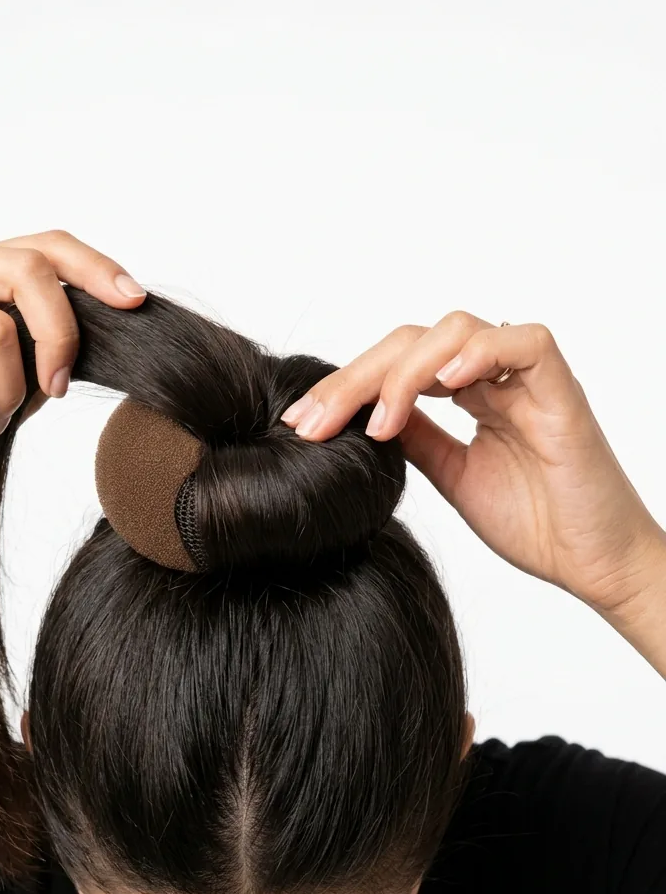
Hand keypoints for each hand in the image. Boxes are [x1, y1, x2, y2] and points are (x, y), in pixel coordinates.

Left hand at [280, 311, 664, 613]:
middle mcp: (494, 376)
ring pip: (456, 331)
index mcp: (467, 394)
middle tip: (314, 421)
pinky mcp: (560, 387)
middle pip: (413, 342)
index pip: (396, 365)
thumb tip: (357, 420)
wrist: (590, 562)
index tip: (302, 424)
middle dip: (356, 379)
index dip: (347, 387)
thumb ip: (414, 439)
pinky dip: (479, 352)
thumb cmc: (535, 524)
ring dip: (405, 371)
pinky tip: (441, 384)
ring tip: (379, 421)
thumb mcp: (451, 476)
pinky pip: (524, 342)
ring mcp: (526, 378)